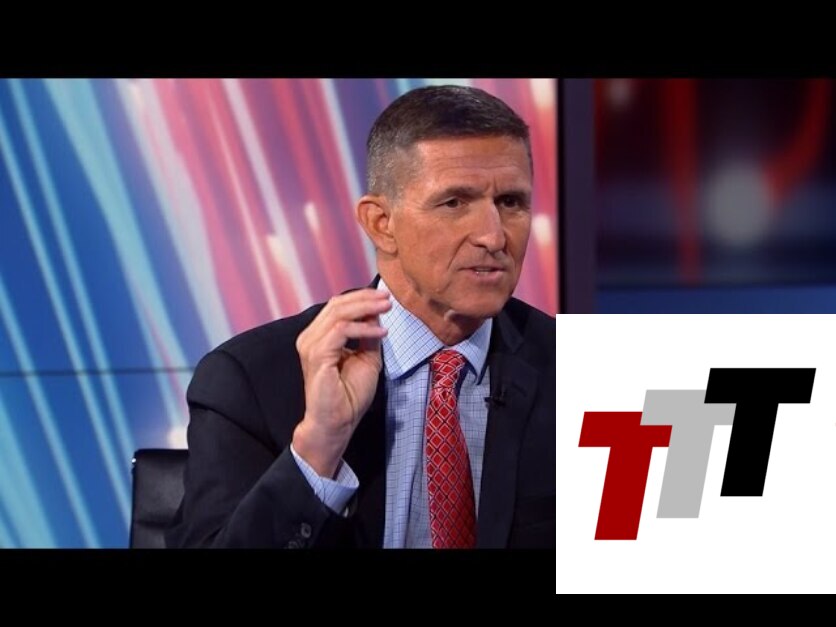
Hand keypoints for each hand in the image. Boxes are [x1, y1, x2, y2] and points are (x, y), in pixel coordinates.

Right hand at [292, 288, 390, 477]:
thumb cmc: (348, 395)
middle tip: (388, 298)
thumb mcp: (366, 358)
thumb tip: (377, 314)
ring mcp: (311, 346)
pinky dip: (363, 328)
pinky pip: (341, 331)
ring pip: (338, 313)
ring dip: (365, 308)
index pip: (338, 306)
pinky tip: (380, 332)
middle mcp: (310, 338)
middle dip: (365, 298)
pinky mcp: (317, 355)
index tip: (385, 298)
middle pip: (337, 305)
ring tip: (386, 308)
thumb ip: (368, 336)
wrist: (336, 423)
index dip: (362, 298)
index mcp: (319, 337)